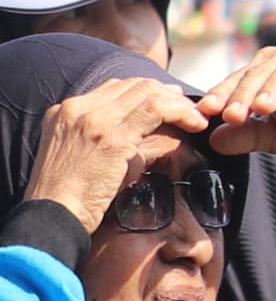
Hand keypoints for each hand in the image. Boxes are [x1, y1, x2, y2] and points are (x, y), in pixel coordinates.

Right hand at [26, 76, 202, 228]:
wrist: (52, 215)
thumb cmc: (70, 198)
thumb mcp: (83, 158)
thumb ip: (109, 141)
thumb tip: (146, 138)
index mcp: (65, 112)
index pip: (115, 87)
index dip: (148, 92)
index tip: (171, 103)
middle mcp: (77, 109)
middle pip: (133, 85)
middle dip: (167, 94)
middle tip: (190, 109)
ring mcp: (93, 120)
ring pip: (147, 93)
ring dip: (179, 103)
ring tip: (197, 118)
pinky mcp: (111, 137)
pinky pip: (155, 111)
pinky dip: (180, 113)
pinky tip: (194, 124)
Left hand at [195, 41, 275, 154]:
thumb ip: (250, 136)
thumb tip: (215, 140)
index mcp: (266, 72)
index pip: (238, 80)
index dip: (221, 94)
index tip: (206, 112)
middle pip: (258, 73)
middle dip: (243, 94)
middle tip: (232, 115)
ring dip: (274, 87)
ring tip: (263, 107)